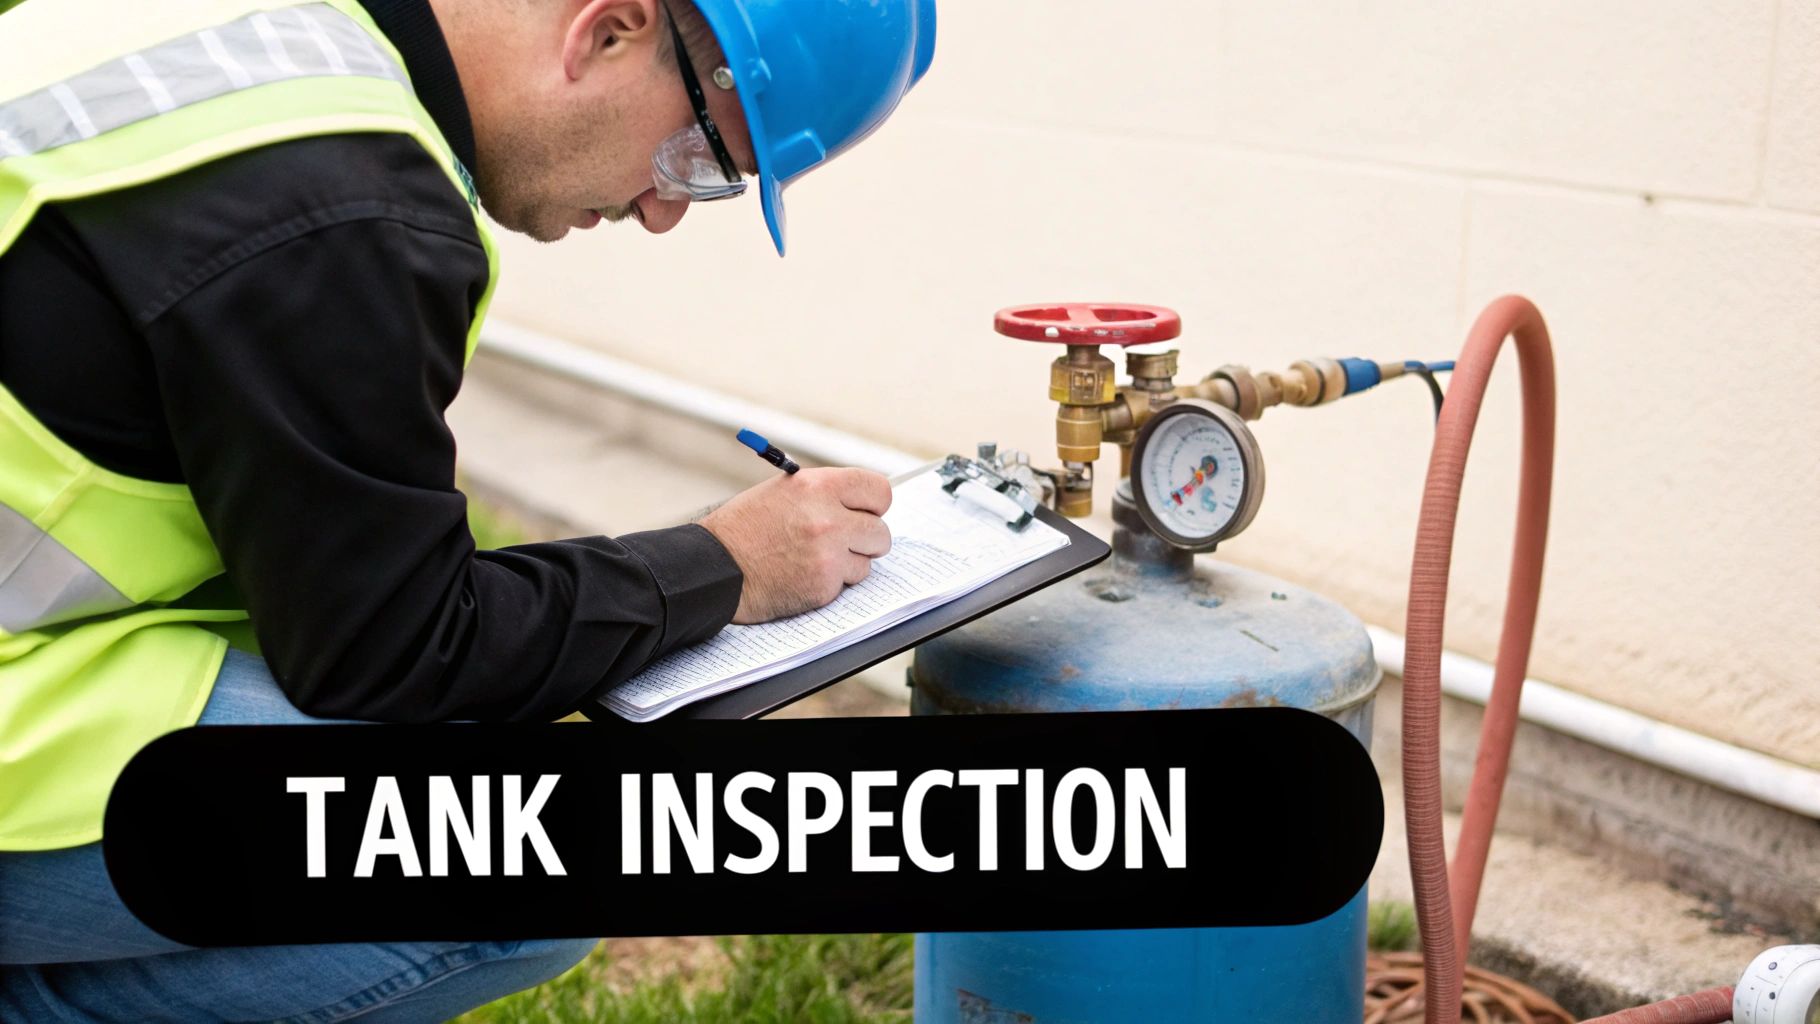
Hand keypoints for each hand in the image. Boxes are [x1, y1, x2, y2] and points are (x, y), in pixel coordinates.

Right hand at [699, 468, 892, 623]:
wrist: (715, 567)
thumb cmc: (744, 528)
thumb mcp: (783, 491)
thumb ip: (825, 493)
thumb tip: (862, 502)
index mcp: (817, 486)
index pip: (879, 490)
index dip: (874, 504)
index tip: (867, 512)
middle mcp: (828, 518)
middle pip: (880, 530)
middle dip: (864, 538)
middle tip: (842, 541)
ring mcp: (828, 554)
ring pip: (868, 560)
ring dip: (849, 562)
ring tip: (815, 557)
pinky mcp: (823, 585)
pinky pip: (849, 583)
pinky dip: (832, 582)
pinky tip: (804, 573)